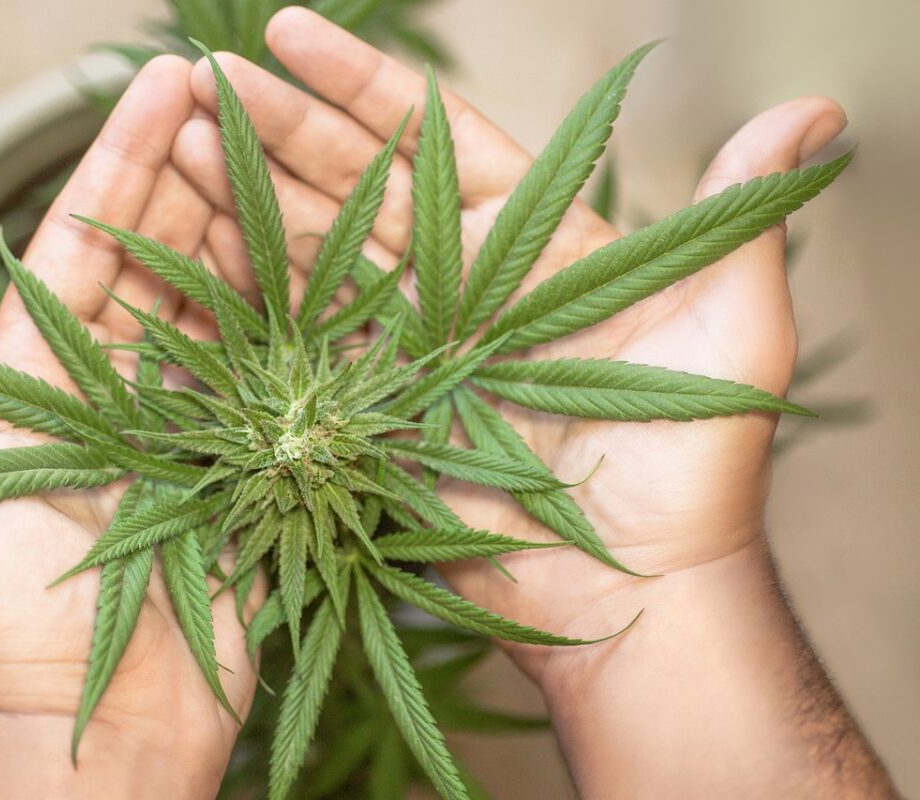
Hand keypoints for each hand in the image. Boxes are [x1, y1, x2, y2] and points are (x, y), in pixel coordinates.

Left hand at [0, 56, 261, 797]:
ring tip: (301, 163)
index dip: (126, 159)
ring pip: (232, 317)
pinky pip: (280, 395)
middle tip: (248, 102)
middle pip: (171, 265)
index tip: (168, 80)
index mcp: (45, 381)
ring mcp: (190, 435)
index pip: (91, 245)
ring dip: (263, 241)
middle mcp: (121, 396)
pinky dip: (307, 338)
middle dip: (206, 179)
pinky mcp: (245, 481)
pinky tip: (339, 277)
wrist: (83, 736)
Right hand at [174, 7, 892, 796]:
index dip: (362, 84)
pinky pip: (296, 348)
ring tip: (171, 140)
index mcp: (529, 245)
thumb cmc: (694, 460)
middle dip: (279, 129)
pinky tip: (183, 249)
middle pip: (353, 187)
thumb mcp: (731, 324)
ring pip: (311, 257)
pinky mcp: (365, 412)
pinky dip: (242, 301)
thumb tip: (815, 114)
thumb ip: (740, 216)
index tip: (290, 33)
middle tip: (203, 80)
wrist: (635, 588)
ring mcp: (401, 349)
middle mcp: (454, 287)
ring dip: (242, 200)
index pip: (433, 140)